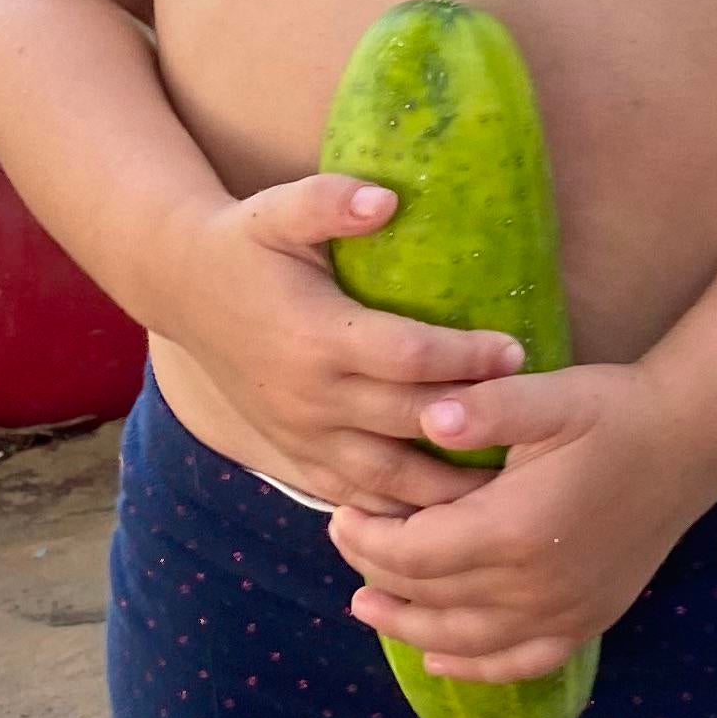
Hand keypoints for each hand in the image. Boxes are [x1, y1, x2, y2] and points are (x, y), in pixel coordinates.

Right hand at [166, 173, 526, 510]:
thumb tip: (385, 201)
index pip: (408, 356)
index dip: (466, 356)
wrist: (182, 288)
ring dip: (451, 490)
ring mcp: (303, 434)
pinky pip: (357, 499)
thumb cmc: (244, 244)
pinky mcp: (296, 457)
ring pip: (389, 479)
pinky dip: (405, 512)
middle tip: (534, 420)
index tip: (517, 350)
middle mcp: (312, 395)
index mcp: (316, 335)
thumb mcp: (276, 211)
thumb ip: (328, 202)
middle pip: (410, 422)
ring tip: (512, 489)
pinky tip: (453, 516)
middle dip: (475, 422)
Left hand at [325, 363, 713, 679]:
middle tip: (347, 543)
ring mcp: (564, 612)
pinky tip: (439, 660)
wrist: (692, 442)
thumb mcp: (551, 395)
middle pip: (430, 598)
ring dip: (408, 628)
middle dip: (376, 573)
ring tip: (368, 606)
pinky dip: (474, 668)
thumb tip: (429, 415)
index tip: (340, 513)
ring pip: (464, 640)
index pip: (412, 554)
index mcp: (515, 529)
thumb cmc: (616, 412)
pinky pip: (520, 663)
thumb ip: (488, 407)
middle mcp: (535, 586)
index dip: (365, 539)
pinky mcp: (588, 622)